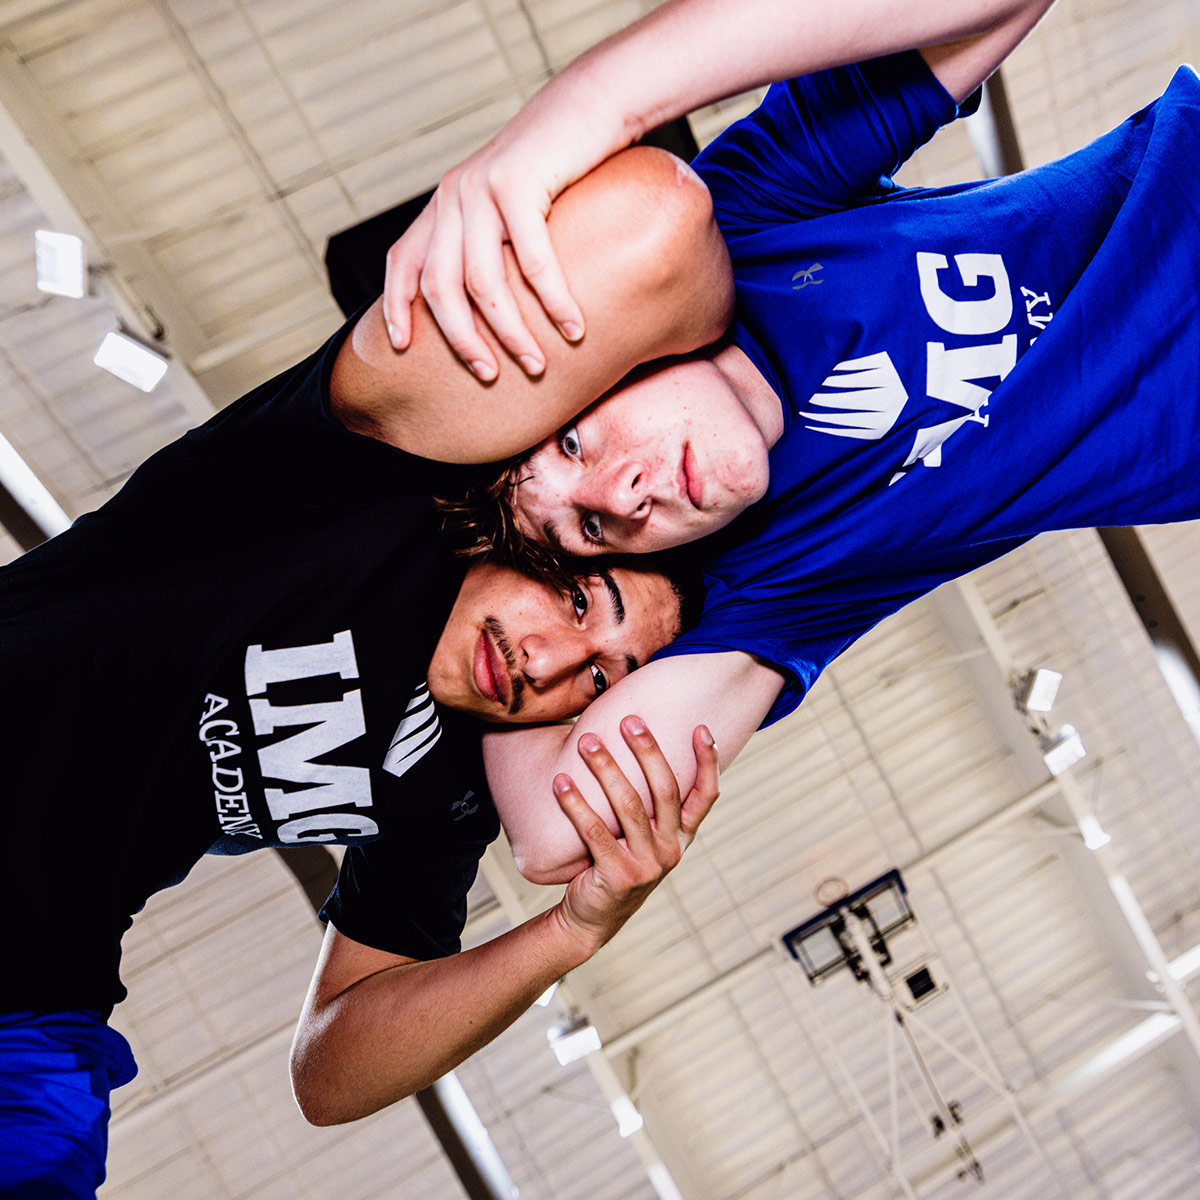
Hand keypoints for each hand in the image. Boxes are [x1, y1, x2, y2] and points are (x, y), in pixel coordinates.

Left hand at [381, 81, 627, 379]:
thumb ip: (491, 243)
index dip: (395, 307)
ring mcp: (482, 189)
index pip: (402, 261)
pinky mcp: (517, 183)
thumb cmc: (558, 167)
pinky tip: (574, 326)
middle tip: (488, 374)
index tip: (403, 348)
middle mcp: (454, 196)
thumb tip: (491, 307)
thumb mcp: (510, 205)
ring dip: (511, 332)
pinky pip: (532, 261)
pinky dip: (554, 301)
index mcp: (444, 204)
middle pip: (439, 287)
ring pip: (483, 284)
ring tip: (537, 363)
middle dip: (462, 340)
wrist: (590, 105)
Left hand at [552, 716, 718, 955]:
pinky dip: (576, 804)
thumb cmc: (616, 860)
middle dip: (648, 750)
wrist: (593, 916)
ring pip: (629, 806)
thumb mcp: (643, 835)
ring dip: (606, 768)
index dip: (708, 762)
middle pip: (665, 790)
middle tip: (628, 720)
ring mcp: (647, 865)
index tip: (701, 727)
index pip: (706, 795)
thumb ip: (647, 803)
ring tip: (586, 741)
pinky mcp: (618, 876)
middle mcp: (672, 849)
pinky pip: (594, 832)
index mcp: (682, 836)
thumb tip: (633, 743)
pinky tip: (560, 782)